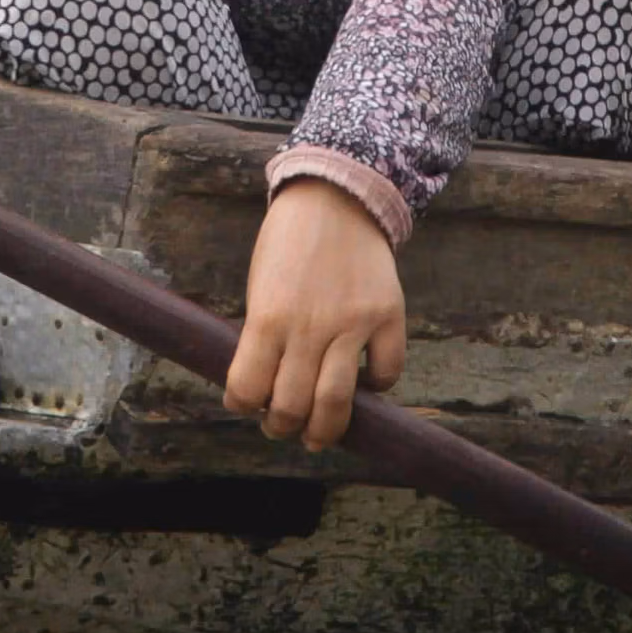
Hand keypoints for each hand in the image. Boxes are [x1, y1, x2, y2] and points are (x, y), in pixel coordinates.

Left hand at [222, 177, 405, 452]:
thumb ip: (264, 336)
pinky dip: (375, 388)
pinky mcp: (389, 316)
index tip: (247, 405)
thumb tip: (265, 389)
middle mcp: (310, 325)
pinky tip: (362, 382)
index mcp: (268, 316)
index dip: (243, 406)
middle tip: (283, 427)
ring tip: (318, 434)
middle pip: (293, 406)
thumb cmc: (288, 244)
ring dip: (325, 430)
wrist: (336, 197)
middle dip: (282, 427)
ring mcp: (353, 322)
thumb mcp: (260, 286)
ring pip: (337, 402)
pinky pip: (387, 373)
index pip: (248, 388)